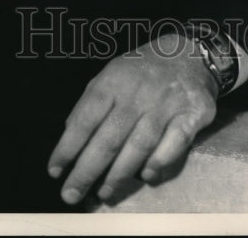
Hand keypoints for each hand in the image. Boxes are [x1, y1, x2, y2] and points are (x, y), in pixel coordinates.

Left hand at [47, 32, 217, 204]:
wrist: (188, 53)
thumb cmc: (142, 71)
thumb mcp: (112, 74)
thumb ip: (91, 102)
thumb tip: (69, 135)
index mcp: (114, 79)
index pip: (86, 117)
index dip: (68, 146)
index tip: (54, 171)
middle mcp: (139, 91)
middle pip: (110, 137)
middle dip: (87, 169)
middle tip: (71, 194)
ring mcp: (167, 103)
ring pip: (140, 145)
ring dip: (119, 174)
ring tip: (104, 192)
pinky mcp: (193, 113)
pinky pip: (175, 143)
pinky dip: (160, 161)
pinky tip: (146, 175)